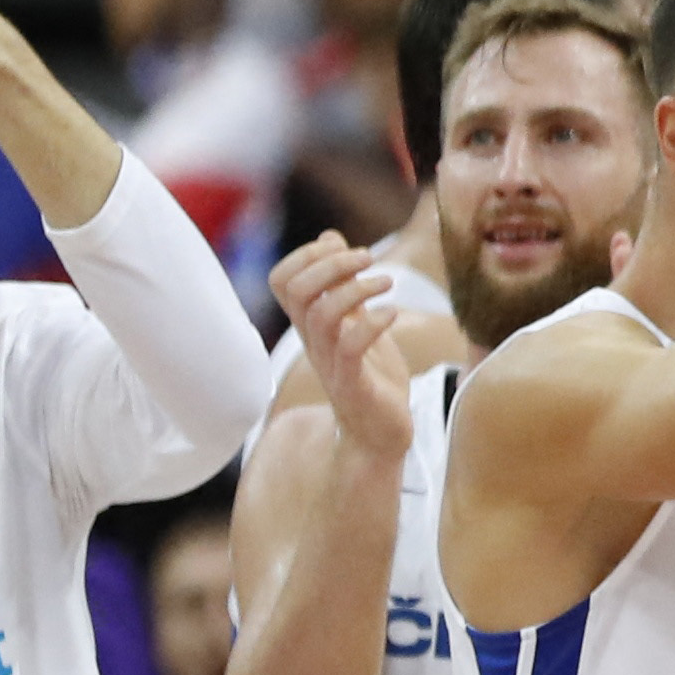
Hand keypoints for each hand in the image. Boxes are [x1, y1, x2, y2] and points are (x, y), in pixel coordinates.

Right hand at [267, 233, 416, 461]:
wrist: (381, 436)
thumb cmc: (372, 376)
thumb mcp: (358, 320)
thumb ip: (343, 283)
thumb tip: (330, 238)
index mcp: (311, 324)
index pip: (281, 279)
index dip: (306, 254)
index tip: (342, 249)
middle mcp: (314, 342)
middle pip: (297, 290)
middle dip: (331, 264)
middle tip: (368, 259)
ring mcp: (330, 363)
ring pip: (321, 315)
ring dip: (357, 289)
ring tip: (387, 282)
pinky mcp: (353, 385)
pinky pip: (350, 348)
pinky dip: (372, 322)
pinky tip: (393, 313)